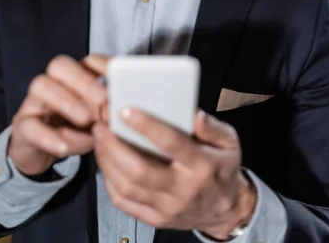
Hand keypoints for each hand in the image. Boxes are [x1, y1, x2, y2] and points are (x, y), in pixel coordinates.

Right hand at [8, 54, 108, 175]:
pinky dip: (48, 136)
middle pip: (60, 65)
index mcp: (75, 78)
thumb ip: (106, 115)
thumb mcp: (95, 123)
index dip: (103, 65)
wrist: (40, 153)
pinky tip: (65, 146)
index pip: (86, 61)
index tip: (119, 77)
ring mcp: (34, 102)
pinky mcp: (22, 125)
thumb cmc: (73, 130)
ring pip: (40, 85)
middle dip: (83, 80)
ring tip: (85, 121)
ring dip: (65, 101)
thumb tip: (119, 113)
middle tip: (102, 100)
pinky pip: (30, 125)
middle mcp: (53, 83)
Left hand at [93, 109, 256, 239]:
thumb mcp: (229, 142)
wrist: (226, 209)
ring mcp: (167, 207)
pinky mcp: (155, 219)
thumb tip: (195, 114)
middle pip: (140, 171)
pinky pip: (124, 202)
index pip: (172, 144)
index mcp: (201, 166)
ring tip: (99, 138)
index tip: (127, 110)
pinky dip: (108, 180)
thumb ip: (212, 126)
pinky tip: (105, 162)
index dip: (147, 126)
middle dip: (114, 146)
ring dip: (106, 161)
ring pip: (127, 187)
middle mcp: (182, 189)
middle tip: (102, 125)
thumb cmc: (222, 169)